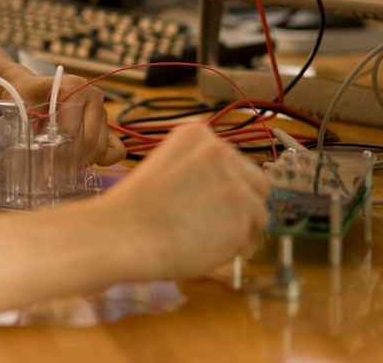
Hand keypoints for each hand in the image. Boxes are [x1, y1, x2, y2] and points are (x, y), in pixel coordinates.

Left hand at [1, 69, 124, 166]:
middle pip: (89, 141)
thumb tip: (39, 162)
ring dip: (81, 162)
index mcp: (74, 86)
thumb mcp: (19, 109)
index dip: (57, 151)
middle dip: (70, 160)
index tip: (44, 165)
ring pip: (100, 148)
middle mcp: (93, 95)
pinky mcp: (106, 125)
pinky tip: (80, 160)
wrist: (29, 89)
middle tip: (52, 171)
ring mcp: (102, 110)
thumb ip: (28, 130)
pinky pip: (115, 149)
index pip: (71, 130)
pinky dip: (100, 160)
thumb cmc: (23, 97)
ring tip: (61, 164)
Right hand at [102, 123, 269, 279]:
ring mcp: (234, 180)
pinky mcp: (244, 211)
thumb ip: (196, 169)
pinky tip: (208, 249)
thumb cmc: (135, 210)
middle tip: (218, 225)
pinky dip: (236, 247)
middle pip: (255, 181)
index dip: (226, 185)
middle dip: (242, 204)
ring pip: (258, 210)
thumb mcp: (164, 166)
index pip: (232, 159)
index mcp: (196, 133)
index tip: (211, 203)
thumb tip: (224, 190)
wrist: (124, 233)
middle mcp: (220, 149)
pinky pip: (252, 236)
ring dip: (240, 228)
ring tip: (209, 240)